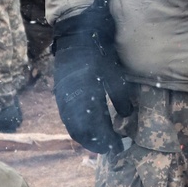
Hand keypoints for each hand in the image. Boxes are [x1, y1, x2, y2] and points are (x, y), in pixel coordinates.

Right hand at [52, 0, 132, 152]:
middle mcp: (73, 100)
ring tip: (98, 144)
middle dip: (95, 143)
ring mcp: (64, 98)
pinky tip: (87, 130)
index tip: (119, 147)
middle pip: (82, 131)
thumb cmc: (99, 53)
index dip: (107, 139)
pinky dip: (78, 128)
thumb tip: (127, 116)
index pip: (97, 126)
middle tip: (109, 150)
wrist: (75, 36)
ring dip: (85, 138)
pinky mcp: (60, 95)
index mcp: (87, 95)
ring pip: (73, 127)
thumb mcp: (114, 74)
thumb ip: (121, 97)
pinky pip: (68, 119)